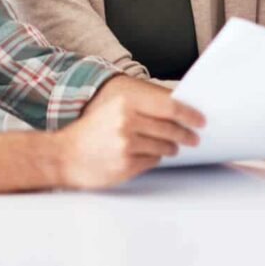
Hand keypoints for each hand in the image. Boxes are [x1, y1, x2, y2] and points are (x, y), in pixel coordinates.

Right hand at [56, 76, 204, 188]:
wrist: (64, 155)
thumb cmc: (91, 131)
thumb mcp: (113, 107)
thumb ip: (142, 105)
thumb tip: (176, 107)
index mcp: (125, 101)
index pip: (169, 107)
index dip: (189, 114)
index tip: (200, 119)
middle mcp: (126, 121)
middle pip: (171, 128)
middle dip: (186, 134)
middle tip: (193, 137)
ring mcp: (127, 144)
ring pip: (165, 146)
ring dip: (172, 147)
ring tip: (171, 146)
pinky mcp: (126, 164)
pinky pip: (154, 161)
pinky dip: (155, 158)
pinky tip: (147, 154)